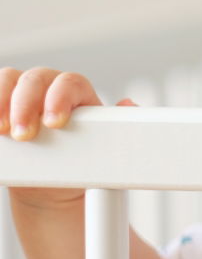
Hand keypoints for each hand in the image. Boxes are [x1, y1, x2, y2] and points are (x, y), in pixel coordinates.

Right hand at [1, 66, 136, 207]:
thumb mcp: (102, 146)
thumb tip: (130, 105)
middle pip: (35, 79)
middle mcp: (48, 87)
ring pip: (7, 81)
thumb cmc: (81, 159)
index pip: (70, 83)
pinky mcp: (2, 106)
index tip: (54, 123)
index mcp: (77, 93)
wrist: (55, 178)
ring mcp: (21, 94)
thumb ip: (117, 125)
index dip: (60, 99)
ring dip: (0, 102)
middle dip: (26, 106)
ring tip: (1, 131)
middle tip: (22, 135)